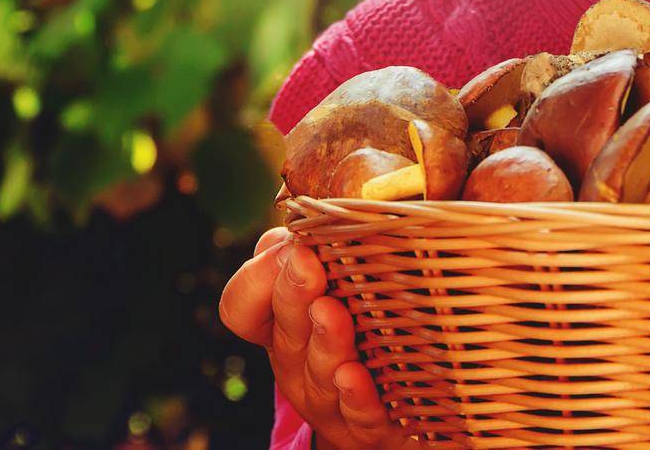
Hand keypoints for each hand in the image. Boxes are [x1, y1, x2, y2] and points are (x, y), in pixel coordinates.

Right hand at [219, 226, 423, 449]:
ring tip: (333, 313)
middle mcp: (296, 363)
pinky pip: (356, 417)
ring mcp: (327, 399)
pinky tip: (357, 376)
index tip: (294, 246)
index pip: (242, 306)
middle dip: (294, 295)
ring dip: (324, 341)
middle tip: (308, 263)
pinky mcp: (365, 428)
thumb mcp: (336, 287)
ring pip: (318, 372)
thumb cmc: (367, 330)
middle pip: (285, 331)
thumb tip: (310, 221)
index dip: (258, 281)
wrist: (407, 409)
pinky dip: (355, 397)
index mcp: (282, 326)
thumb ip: (317, 254)